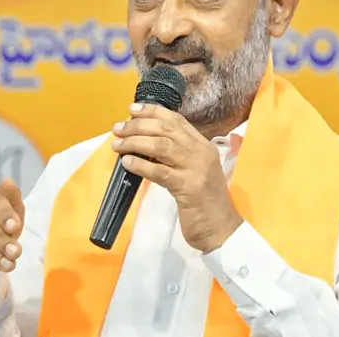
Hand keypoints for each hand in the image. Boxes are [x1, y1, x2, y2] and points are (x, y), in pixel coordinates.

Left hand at [112, 103, 242, 252]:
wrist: (221, 229)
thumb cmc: (203, 202)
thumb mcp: (193, 172)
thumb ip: (176, 157)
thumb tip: (144, 143)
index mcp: (204, 146)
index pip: (177, 120)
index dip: (153, 112)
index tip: (132, 110)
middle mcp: (202, 153)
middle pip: (166, 129)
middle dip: (138, 125)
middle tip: (118, 128)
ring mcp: (196, 170)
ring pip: (161, 146)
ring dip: (135, 142)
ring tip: (118, 145)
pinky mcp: (188, 188)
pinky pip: (160, 172)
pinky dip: (141, 165)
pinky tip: (127, 163)